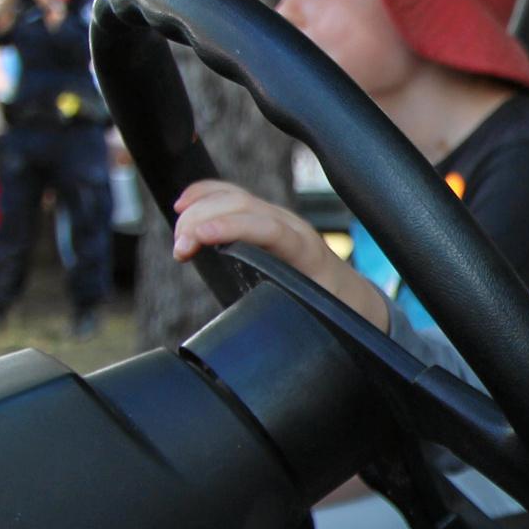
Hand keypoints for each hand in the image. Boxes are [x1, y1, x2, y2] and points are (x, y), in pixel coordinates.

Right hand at [171, 179, 388, 329]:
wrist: (349, 292)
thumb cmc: (331, 306)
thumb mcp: (316, 313)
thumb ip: (292, 312)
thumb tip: (262, 332)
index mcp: (306, 250)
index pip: (268, 228)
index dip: (232, 228)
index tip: (200, 237)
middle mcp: (292, 226)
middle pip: (243, 206)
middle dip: (204, 220)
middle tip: (180, 250)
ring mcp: (277, 217)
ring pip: (235, 197)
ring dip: (199, 210)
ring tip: (179, 239)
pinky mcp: (264, 217)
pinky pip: (233, 196)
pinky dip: (205, 196)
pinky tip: (183, 204)